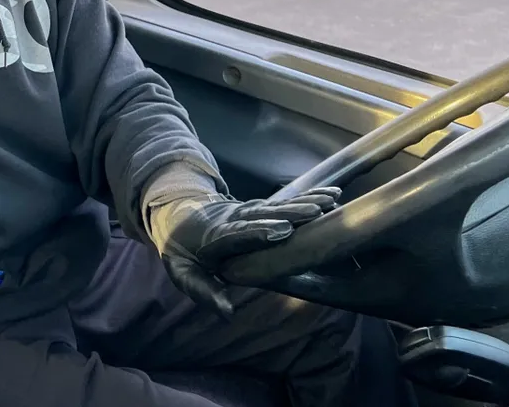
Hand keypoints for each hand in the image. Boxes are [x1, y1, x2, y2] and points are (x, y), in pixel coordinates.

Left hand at [146, 187, 340, 315]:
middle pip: (263, 216)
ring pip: (276, 206)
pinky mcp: (259, 208)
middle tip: (314, 213)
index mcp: (214, 237)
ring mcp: (247, 210)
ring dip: (303, 203)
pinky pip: (283, 202)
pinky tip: (330, 195)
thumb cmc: (181, 251)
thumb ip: (204, 291)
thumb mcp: (182, 273)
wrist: (178, 213)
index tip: (282, 232)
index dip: (258, 232)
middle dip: (288, 214)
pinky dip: (307, 197)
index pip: (236, 234)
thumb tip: (228, 312)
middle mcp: (234, 219)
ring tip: (328, 202)